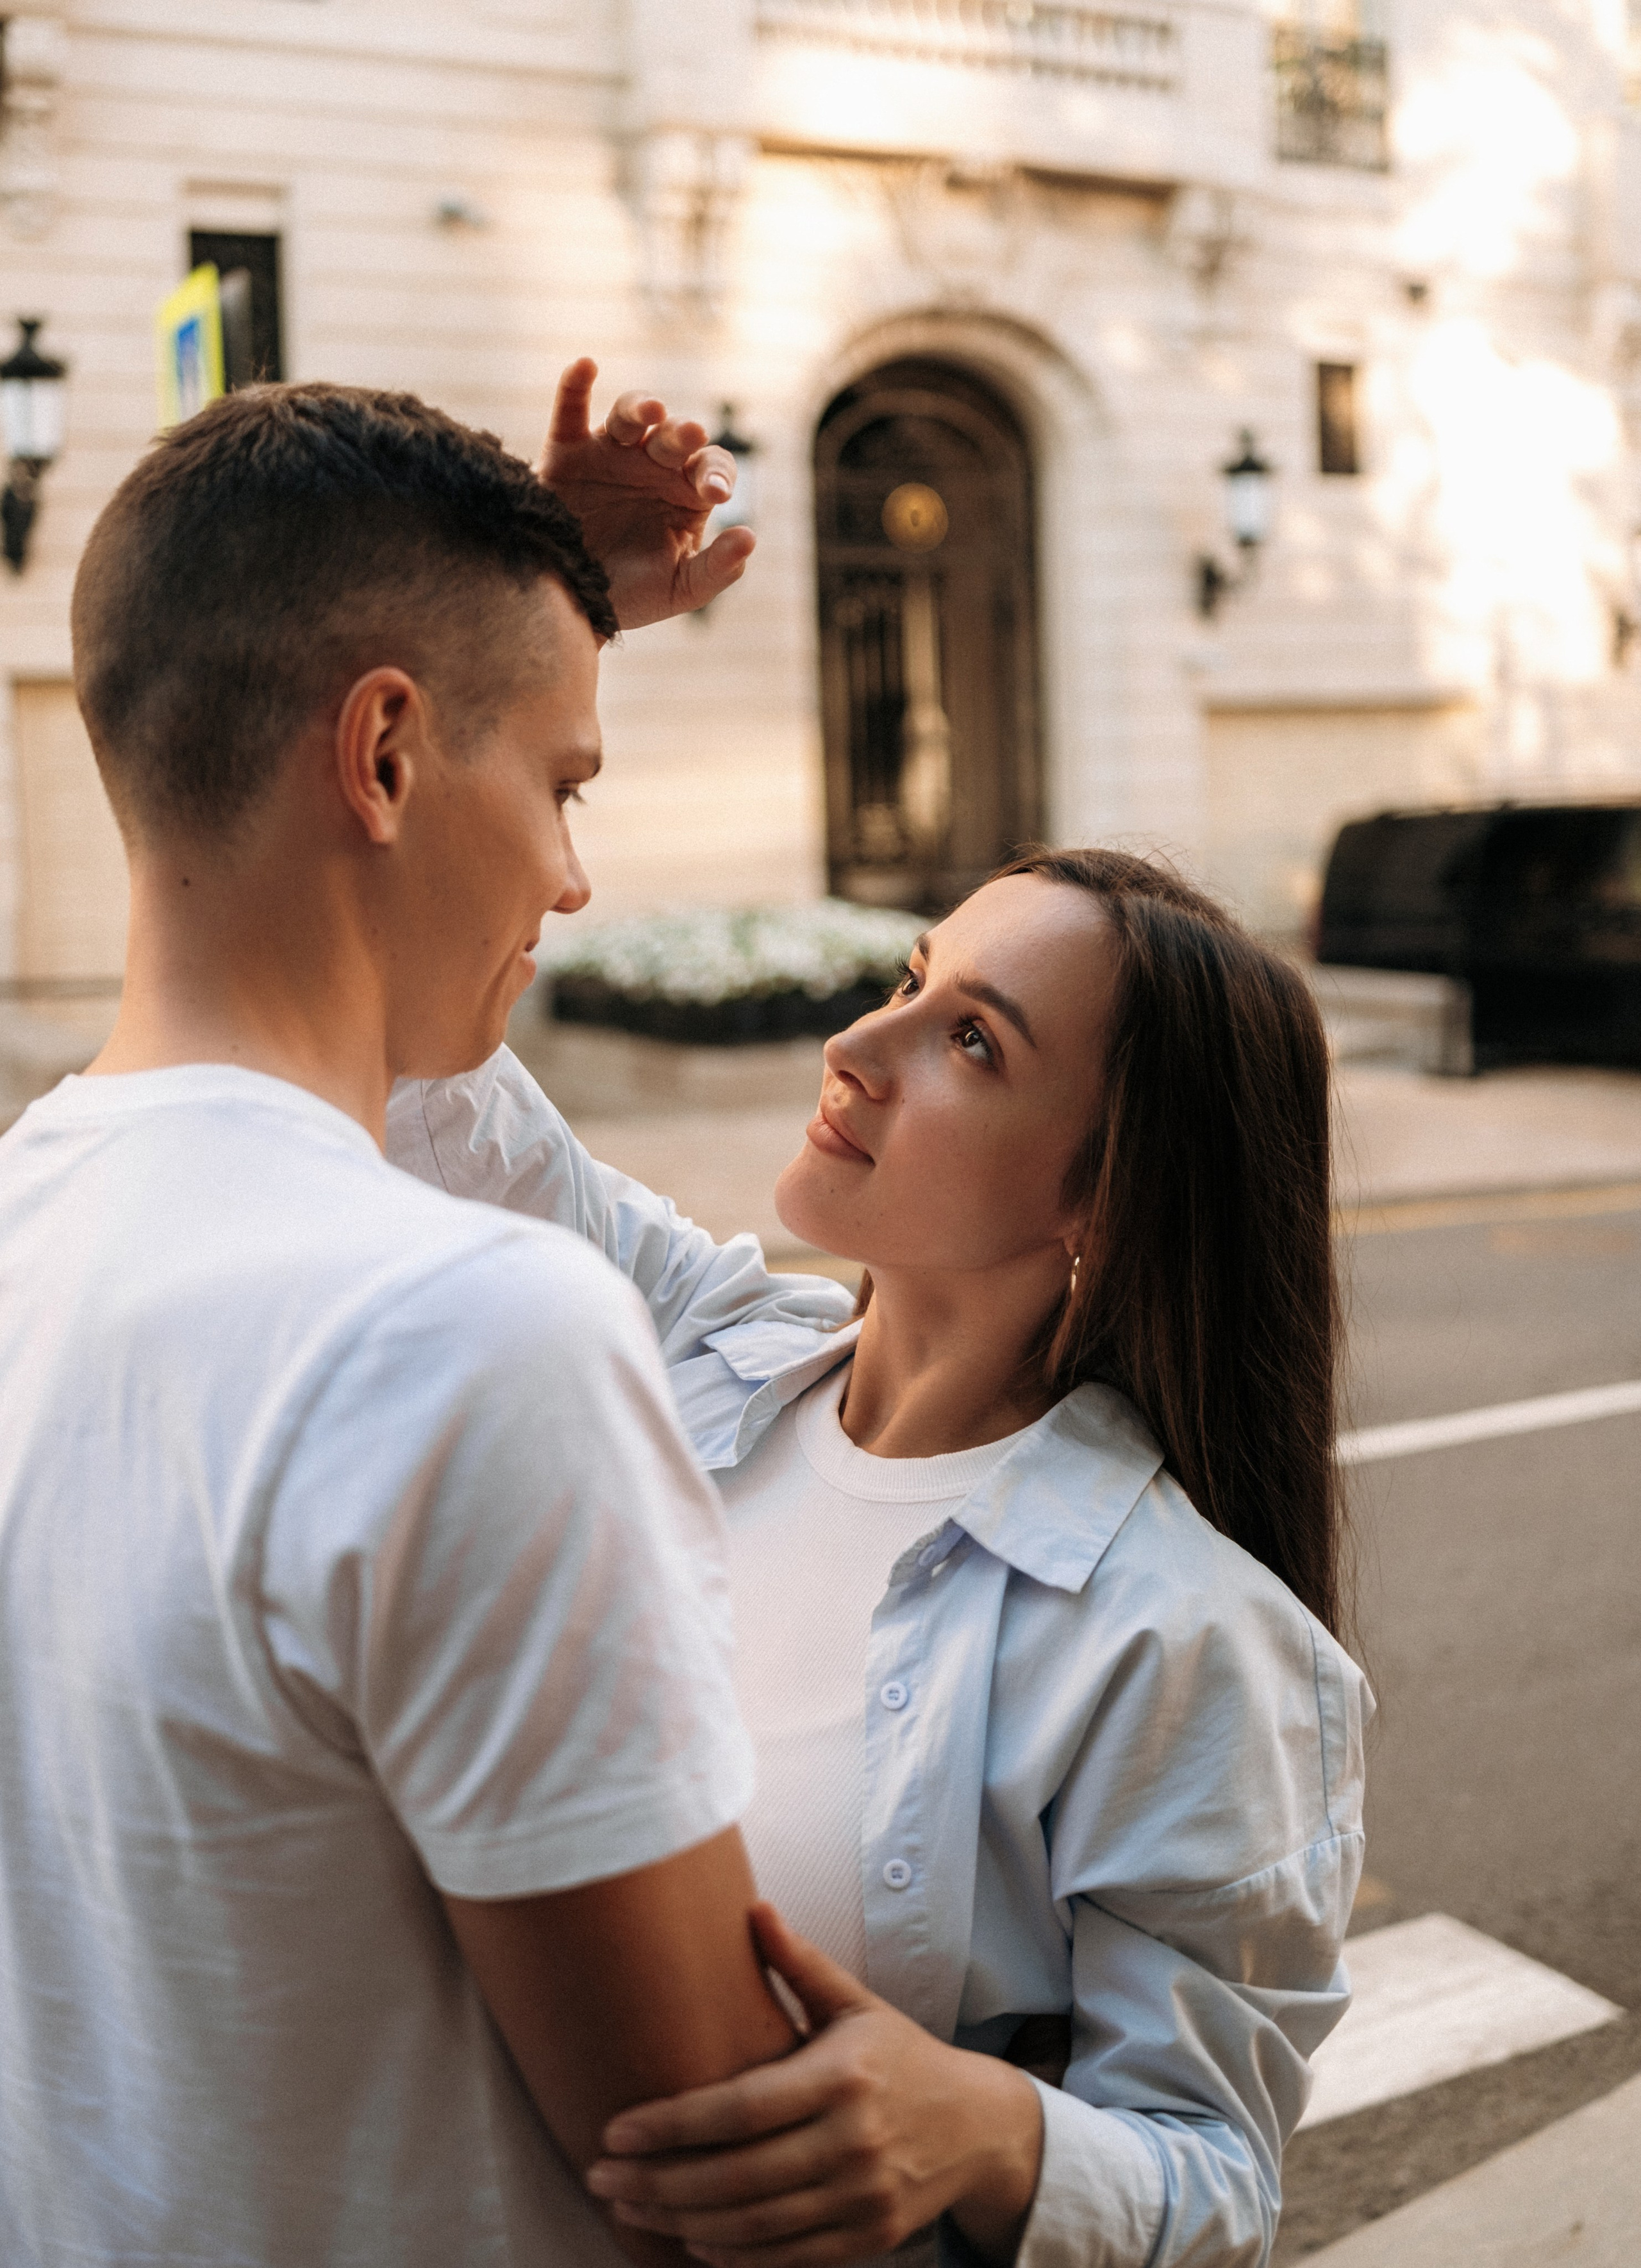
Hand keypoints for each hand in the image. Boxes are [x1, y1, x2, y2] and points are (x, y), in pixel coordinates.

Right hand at [538, 358, 755, 629]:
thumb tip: (750, 537)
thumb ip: (717, 569)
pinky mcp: (566, 451)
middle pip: (673, 435)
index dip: (716, 473)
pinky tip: (586, 365)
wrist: (568, 604)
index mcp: (685, 491)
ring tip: (651, 412)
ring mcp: (610, 453)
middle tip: (688, 436)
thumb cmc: (629, 597)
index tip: (712, 492)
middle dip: (682, 435)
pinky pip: (571, 410)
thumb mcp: (679, 590)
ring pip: (630, 415)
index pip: (712, 466)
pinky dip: (575, 384)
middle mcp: (652, 464)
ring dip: (640, 407)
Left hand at [586, 1903, 1042, 2267]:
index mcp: (843, 2075)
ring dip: (681, 2222)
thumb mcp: (856, 2003)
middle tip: (600, 2178)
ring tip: (628, 2209)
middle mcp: (852, 2140)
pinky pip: (786, 2257)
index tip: (615, 2129)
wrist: (978, 2126)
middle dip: (658, 2183)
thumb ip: (798, 1963)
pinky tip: (689, 2238)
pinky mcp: (867, 2238)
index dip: (673, 2124)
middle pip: (737, 2176)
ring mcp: (861, 2196)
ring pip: (754, 2224)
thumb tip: (752, 1907)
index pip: (741, 2109)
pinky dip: (733, 2254)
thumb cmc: (901, 2056)